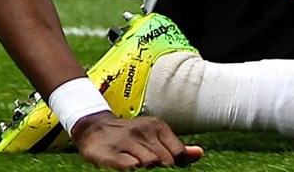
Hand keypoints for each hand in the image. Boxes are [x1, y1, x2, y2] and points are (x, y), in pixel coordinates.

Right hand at [72, 112, 202, 168]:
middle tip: (154, 169)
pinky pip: (131, 167)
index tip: (167, 168)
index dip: (176, 166)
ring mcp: (126, 142)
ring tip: (141, 167)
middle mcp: (142, 131)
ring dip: (148, 170)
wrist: (93, 127)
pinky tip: (131, 168)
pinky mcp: (111, 154)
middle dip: (162, 170)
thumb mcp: (154, 135)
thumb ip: (176, 147)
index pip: (179, 154)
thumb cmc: (129, 136)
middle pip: (165, 162)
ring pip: (150, 165)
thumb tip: (199, 153)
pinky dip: (134, 170)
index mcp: (157, 126)